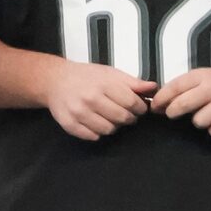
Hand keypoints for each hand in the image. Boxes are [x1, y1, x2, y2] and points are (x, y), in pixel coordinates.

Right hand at [41, 57, 155, 139]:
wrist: (56, 80)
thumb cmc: (87, 76)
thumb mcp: (111, 74)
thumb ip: (133, 82)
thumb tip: (154, 88)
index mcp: (103, 84)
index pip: (131, 102)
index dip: (140, 108)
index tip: (139, 108)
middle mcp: (90, 99)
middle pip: (121, 118)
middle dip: (129, 118)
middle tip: (126, 114)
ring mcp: (78, 113)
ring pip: (108, 130)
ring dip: (114, 126)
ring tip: (111, 118)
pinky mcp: (69, 124)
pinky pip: (93, 136)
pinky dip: (98, 132)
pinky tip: (97, 122)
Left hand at [151, 53, 210, 136]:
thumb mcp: (199, 78)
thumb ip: (179, 89)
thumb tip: (157, 106)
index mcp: (201, 76)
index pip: (175, 87)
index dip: (161, 99)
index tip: (155, 107)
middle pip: (183, 105)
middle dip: (173, 112)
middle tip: (174, 113)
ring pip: (199, 121)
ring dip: (198, 121)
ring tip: (204, 114)